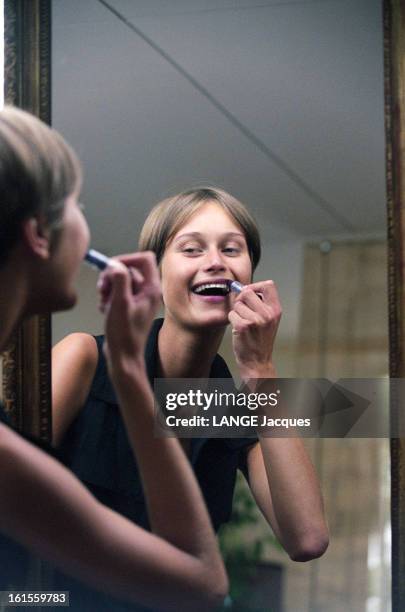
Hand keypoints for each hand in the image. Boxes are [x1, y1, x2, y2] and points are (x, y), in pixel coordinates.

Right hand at [97, 251, 160, 377]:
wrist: (124, 357)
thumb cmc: (124, 335)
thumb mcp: (119, 303)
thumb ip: (120, 280)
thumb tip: (116, 264)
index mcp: (152, 289)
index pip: (144, 259)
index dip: (126, 259)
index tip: (111, 268)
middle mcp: (149, 292)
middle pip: (130, 270)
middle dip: (113, 276)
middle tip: (102, 288)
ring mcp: (140, 300)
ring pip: (122, 282)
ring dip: (109, 288)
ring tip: (104, 302)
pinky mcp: (131, 307)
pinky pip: (119, 293)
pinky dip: (109, 298)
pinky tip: (105, 310)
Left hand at [228, 280, 281, 377]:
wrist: (257, 361)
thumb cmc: (260, 340)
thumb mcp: (269, 320)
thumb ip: (261, 303)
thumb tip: (243, 288)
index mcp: (276, 310)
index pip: (268, 285)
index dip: (255, 286)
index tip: (250, 293)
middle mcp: (268, 314)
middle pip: (247, 291)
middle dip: (241, 299)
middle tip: (243, 310)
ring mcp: (256, 320)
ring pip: (237, 303)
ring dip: (236, 312)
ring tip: (243, 322)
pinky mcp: (243, 326)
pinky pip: (231, 314)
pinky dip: (232, 320)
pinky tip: (239, 329)